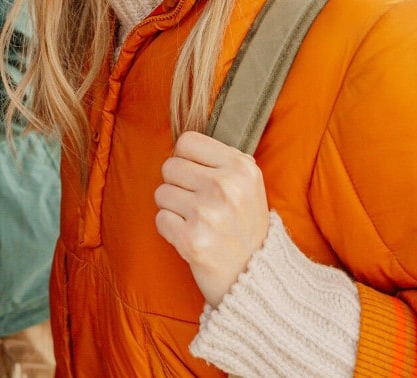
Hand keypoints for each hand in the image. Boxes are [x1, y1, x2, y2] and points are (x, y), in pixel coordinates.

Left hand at [153, 131, 269, 307]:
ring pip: (161, 192)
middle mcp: (226, 186)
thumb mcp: (248, 184)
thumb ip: (220, 160)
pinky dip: (170, 230)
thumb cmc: (244, 225)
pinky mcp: (191, 239)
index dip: (186, 159)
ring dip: (174, 208)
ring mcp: (208, 213)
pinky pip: (160, 219)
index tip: (199, 177)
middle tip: (200, 204)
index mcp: (241, 167)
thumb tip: (180, 143)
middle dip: (178, 185)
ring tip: (198, 222)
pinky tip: (191, 236)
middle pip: (169, 166)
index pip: (186, 141)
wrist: (256, 275)